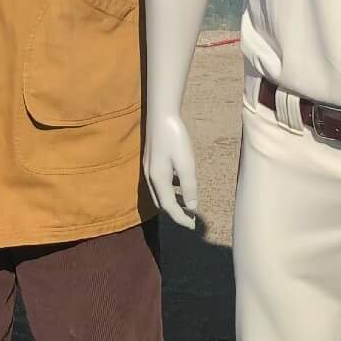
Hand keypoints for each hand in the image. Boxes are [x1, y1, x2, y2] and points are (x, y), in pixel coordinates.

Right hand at [142, 113, 199, 231]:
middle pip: (160, 203)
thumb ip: (188, 187)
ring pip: (158, 193)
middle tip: (189, 218)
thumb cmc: (175, 138)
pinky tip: (178, 183)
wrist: (160, 115)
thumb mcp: (186, 164)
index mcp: (158, 180)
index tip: (192, 225)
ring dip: (171, 201)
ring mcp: (148, 169)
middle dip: (174, 213)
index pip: (169, 207)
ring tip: (185, 204)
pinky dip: (168, 190)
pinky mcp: (150, 161)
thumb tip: (191, 207)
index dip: (180, 218)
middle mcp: (149, 177)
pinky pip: (158, 183)